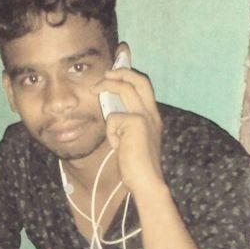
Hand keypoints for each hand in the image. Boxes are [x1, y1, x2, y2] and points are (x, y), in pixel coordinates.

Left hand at [93, 67, 164, 196]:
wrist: (147, 181)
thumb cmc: (137, 166)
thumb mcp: (131, 140)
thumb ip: (125, 125)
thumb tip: (110, 112)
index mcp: (153, 117)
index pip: (144, 87)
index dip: (131, 75)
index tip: (118, 67)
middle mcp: (152, 114)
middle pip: (139, 80)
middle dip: (121, 71)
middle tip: (106, 73)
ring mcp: (146, 116)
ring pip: (125, 88)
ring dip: (108, 85)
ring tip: (96, 88)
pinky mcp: (136, 122)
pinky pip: (113, 118)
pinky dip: (111, 132)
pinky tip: (117, 146)